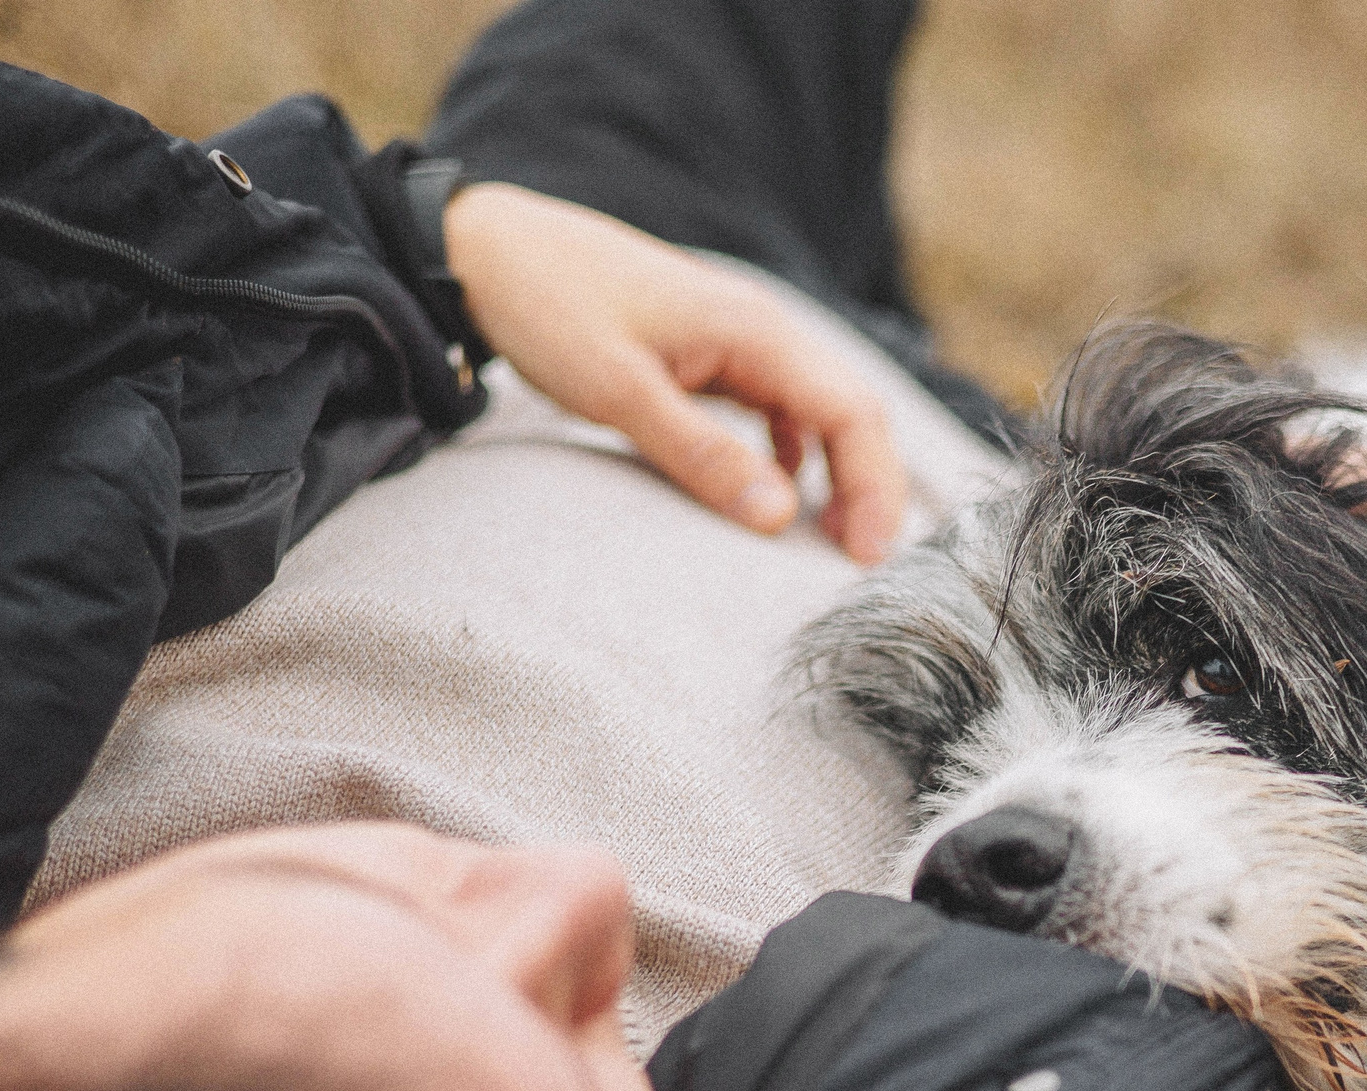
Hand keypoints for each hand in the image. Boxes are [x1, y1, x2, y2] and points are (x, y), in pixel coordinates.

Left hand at [443, 182, 907, 562]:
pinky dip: (792, 454)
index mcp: (755, 331)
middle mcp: (762, 331)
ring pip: (818, 412)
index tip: (867, 559)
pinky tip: (775, 493)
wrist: (492, 251)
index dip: (874, 487)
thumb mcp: (620, 391)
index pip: (853, 412)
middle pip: (850, 412)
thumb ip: (701, 454)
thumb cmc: (551, 309)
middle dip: (869, 486)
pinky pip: (775, 409)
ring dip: (837, 473)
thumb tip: (779, 518)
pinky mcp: (710, 355)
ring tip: (828, 540)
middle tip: (861, 564)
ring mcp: (738, 341)